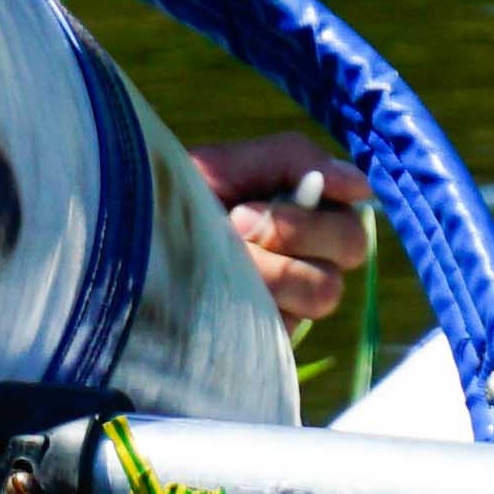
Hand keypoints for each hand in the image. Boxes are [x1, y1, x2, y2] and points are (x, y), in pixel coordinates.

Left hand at [193, 131, 376, 323]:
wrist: (133, 240)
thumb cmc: (183, 199)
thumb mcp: (231, 165)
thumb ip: (294, 159)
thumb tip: (360, 185)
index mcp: (310, 217)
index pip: (353, 220)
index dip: (319, 209)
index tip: (274, 197)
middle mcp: (310, 260)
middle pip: (350, 249)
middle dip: (293, 229)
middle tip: (239, 219)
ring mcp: (292, 301)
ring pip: (323, 290)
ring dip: (270, 268)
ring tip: (226, 254)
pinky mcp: (272, 334)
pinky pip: (288, 324)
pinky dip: (254, 298)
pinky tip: (222, 286)